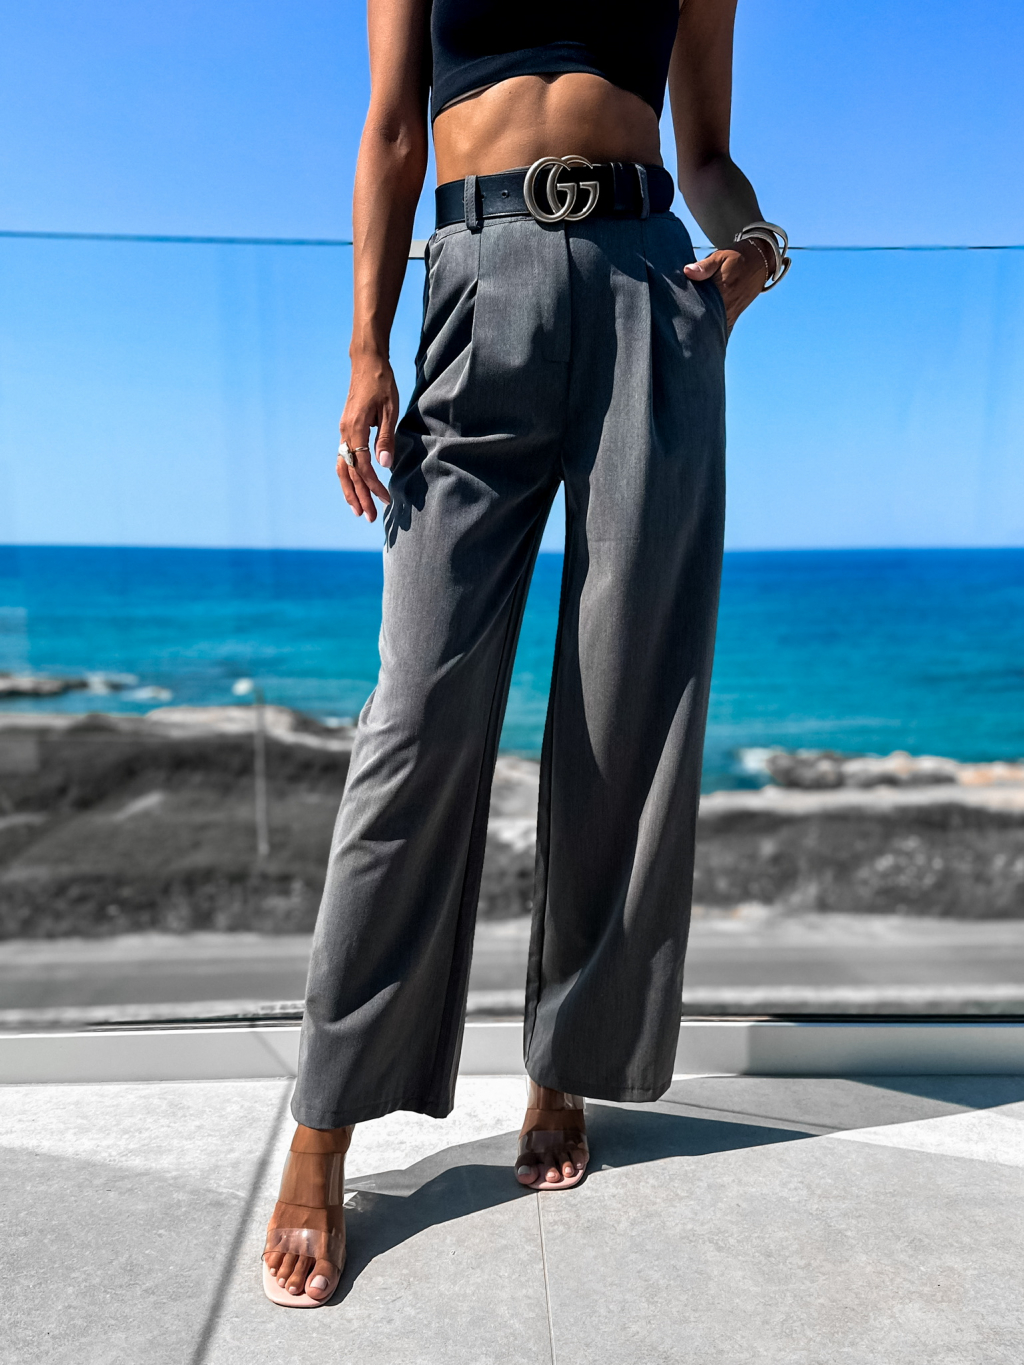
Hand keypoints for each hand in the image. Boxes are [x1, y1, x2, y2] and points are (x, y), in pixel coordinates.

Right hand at [337, 353, 396, 521]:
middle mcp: (344, 433)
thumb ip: (386, 437)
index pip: (362, 466)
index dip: (373, 485)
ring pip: (342, 469)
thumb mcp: (390, 409)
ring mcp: (343, 432)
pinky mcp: (346, 430)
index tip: (386, 499)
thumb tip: (384, 465)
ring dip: (350, 491)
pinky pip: (342, 459)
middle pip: (349, 473)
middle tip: (369, 518)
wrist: (366, 363)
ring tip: (358, 510)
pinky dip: (346, 477)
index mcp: (355, 428)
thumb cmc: (382, 383)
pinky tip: (353, 488)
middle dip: (359, 496)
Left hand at [683, 239, 768, 334]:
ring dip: (699, 331)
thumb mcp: (720, 256)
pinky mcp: (733, 317)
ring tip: (684, 335)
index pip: (699, 307)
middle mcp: (728, 306)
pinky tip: (699, 339)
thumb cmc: (736, 258)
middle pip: (704, 322)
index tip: (672, 315)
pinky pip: (721, 331)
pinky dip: (711, 334)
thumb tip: (687, 271)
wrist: (760, 262)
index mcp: (722, 291)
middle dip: (689, 325)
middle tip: (674, 327)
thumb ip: (704, 266)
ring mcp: (731, 314)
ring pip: (712, 329)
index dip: (685, 312)